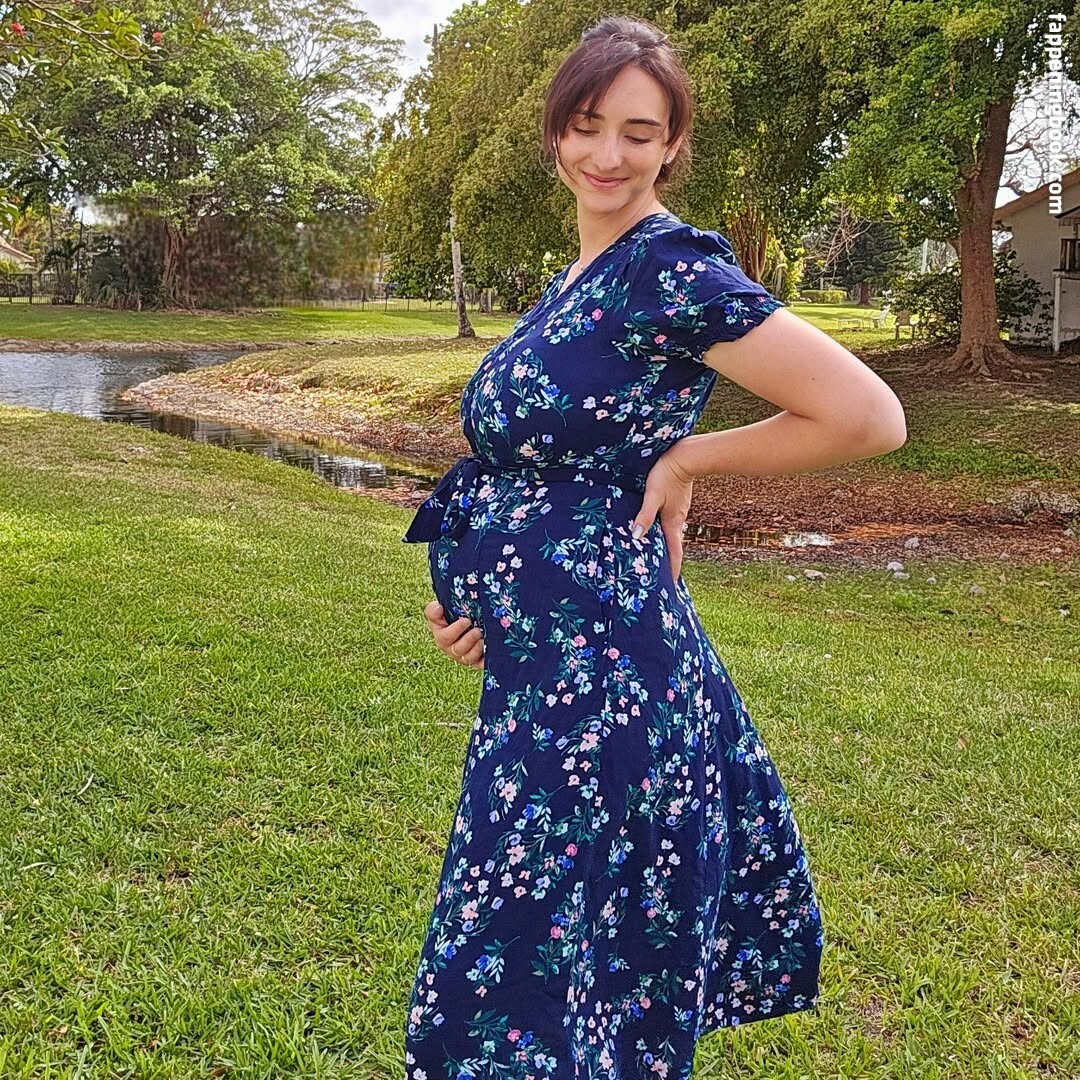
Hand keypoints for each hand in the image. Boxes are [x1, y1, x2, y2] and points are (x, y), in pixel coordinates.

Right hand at [425, 600, 484, 669]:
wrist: (464, 622)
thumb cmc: (451, 616)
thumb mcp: (440, 611)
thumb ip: (434, 610)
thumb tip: (438, 609)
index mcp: (441, 637)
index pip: (445, 637)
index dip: (456, 630)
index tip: (466, 620)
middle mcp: (451, 649)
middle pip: (458, 649)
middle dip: (468, 640)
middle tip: (477, 630)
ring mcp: (464, 656)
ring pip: (468, 658)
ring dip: (476, 649)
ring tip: (482, 639)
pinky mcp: (476, 661)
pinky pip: (480, 664)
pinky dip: (485, 660)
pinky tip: (490, 651)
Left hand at [630, 447, 693, 581]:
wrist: (685, 455)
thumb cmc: (666, 473)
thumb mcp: (653, 495)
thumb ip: (645, 515)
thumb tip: (636, 536)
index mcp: (673, 523)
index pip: (675, 552)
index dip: (673, 569)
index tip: (673, 585)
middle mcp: (677, 520)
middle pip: (673, 545)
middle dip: (668, 561)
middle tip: (662, 577)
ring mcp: (678, 511)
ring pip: (671, 534)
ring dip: (665, 546)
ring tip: (657, 557)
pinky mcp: (676, 502)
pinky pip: (669, 522)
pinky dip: (664, 532)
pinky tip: (657, 531)